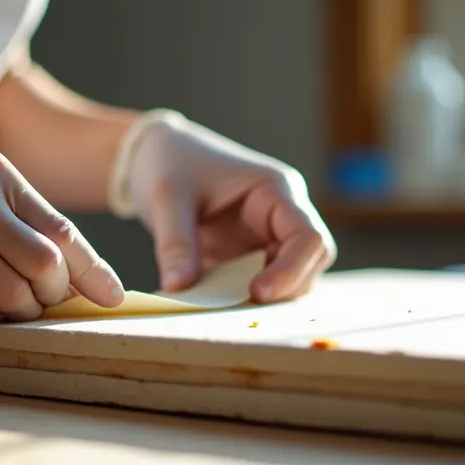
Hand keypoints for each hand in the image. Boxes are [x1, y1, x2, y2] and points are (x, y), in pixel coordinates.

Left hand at [111, 111, 335, 300]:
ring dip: (265, 300)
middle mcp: (280, 216)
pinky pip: (259, 287)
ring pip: (291, 280)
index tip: (257, 292)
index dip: (292, 269)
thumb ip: (175, 243)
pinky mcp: (247, 258)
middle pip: (310, 262)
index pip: (308, 236)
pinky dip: (242, 301)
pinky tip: (215, 305)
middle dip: (285, 289)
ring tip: (223, 308)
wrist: (155, 156)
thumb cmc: (168, 162)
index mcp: (274, 190)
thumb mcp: (166, 198)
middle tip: (241, 307)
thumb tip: (179, 289)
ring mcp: (266, 238)